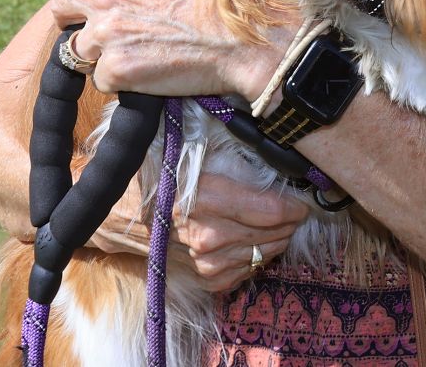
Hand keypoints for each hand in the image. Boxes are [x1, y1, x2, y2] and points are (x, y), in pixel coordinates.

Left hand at [49, 0, 291, 99]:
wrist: (247, 36)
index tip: (111, 11)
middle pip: (63, 10)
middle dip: (76, 24)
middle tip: (102, 37)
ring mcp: (105, 32)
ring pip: (81, 51)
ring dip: (104, 56)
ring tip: (142, 57)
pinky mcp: (114, 69)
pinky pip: (105, 81)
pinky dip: (125, 82)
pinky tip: (155, 73)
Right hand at [84, 170, 305, 291]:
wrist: (121, 213)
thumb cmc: (162, 174)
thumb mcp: (197, 152)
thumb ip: (236, 153)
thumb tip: (274, 147)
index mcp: (210, 200)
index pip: (273, 211)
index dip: (295, 205)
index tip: (304, 198)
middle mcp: (209, 237)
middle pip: (272, 235)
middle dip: (290, 223)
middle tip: (296, 210)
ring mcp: (206, 263)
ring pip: (262, 255)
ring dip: (277, 241)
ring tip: (281, 226)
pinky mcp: (202, 279)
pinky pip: (244, 272)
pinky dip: (256, 258)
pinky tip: (257, 243)